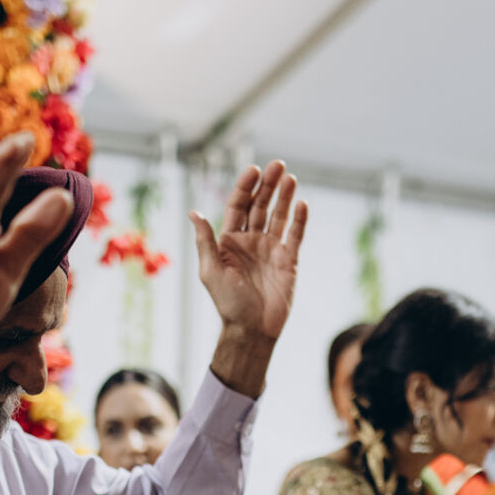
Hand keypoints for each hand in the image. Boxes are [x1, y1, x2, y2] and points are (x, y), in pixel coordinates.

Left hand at [191, 162, 306, 343]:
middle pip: (260, 205)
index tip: (254, 170)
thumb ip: (205, 240)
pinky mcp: (289, 260)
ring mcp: (271, 249)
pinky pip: (295, 235)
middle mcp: (251, 240)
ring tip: (290, 177)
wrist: (252, 329)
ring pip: (279, 216)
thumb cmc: (228, 303)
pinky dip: (299, 220)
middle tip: (278, 164)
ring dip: (284, 196)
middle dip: (268, 184)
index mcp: (230, 240)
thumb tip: (193, 212)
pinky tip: (302, 204)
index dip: (245, 187)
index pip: (238, 205)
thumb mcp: (210, 270)